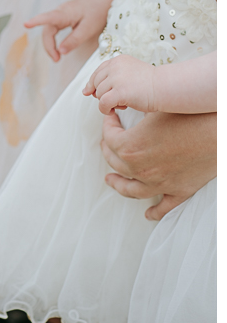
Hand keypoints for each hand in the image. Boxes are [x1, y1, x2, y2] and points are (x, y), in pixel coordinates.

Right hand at [24, 0, 112, 61]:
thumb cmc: (97, 11)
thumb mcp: (89, 29)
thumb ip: (74, 40)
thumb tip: (61, 51)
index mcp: (66, 13)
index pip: (48, 17)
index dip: (36, 21)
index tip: (26, 24)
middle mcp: (60, 12)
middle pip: (47, 30)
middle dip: (49, 46)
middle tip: (57, 59)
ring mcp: (60, 13)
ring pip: (49, 30)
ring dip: (51, 44)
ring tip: (57, 56)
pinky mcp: (63, 16)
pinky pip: (53, 28)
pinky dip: (53, 39)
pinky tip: (58, 47)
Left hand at [83, 55, 155, 114]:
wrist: (166, 87)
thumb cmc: (150, 83)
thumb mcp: (129, 74)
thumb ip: (110, 78)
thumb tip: (85, 91)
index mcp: (118, 60)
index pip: (98, 72)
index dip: (94, 84)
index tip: (94, 93)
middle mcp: (115, 66)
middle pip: (96, 83)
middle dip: (102, 94)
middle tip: (116, 100)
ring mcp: (116, 78)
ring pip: (99, 94)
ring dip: (107, 102)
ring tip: (122, 103)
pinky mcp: (119, 92)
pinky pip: (103, 103)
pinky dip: (105, 109)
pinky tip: (115, 110)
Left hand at [100, 110, 216, 220]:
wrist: (219, 132)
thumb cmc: (191, 115)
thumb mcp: (157, 108)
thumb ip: (137, 113)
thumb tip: (130, 108)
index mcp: (130, 147)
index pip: (109, 137)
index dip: (107, 124)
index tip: (110, 117)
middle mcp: (140, 169)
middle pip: (115, 162)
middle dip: (107, 149)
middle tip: (106, 142)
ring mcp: (158, 183)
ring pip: (131, 189)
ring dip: (118, 184)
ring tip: (110, 180)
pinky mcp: (178, 191)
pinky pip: (163, 207)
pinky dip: (154, 211)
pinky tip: (148, 214)